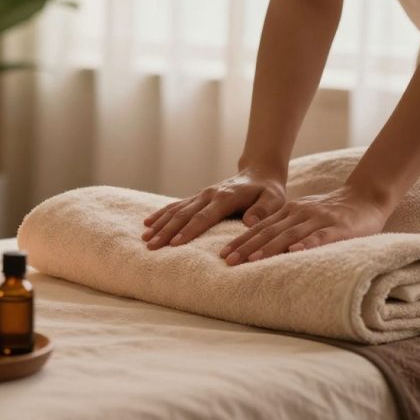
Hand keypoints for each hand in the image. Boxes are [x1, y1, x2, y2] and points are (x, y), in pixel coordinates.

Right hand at [142, 168, 286, 249]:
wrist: (259, 173)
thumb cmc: (268, 191)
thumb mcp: (274, 199)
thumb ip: (263, 210)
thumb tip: (249, 222)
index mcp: (226, 197)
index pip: (204, 217)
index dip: (189, 231)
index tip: (174, 244)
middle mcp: (209, 194)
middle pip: (184, 214)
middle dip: (167, 231)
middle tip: (152, 246)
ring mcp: (201, 195)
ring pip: (176, 210)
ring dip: (160, 224)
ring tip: (145, 239)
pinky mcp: (198, 198)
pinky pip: (176, 206)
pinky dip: (161, 215)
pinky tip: (148, 224)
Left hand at [219, 185, 387, 265]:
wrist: (366, 197)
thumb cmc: (331, 213)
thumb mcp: (303, 216)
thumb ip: (284, 227)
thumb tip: (260, 247)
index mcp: (288, 212)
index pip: (259, 228)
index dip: (241, 241)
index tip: (223, 254)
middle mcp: (299, 214)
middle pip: (268, 232)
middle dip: (247, 247)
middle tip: (228, 261)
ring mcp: (318, 220)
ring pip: (289, 234)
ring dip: (269, 248)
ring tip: (252, 260)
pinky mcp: (338, 227)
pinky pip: (320, 236)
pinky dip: (306, 244)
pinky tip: (294, 252)